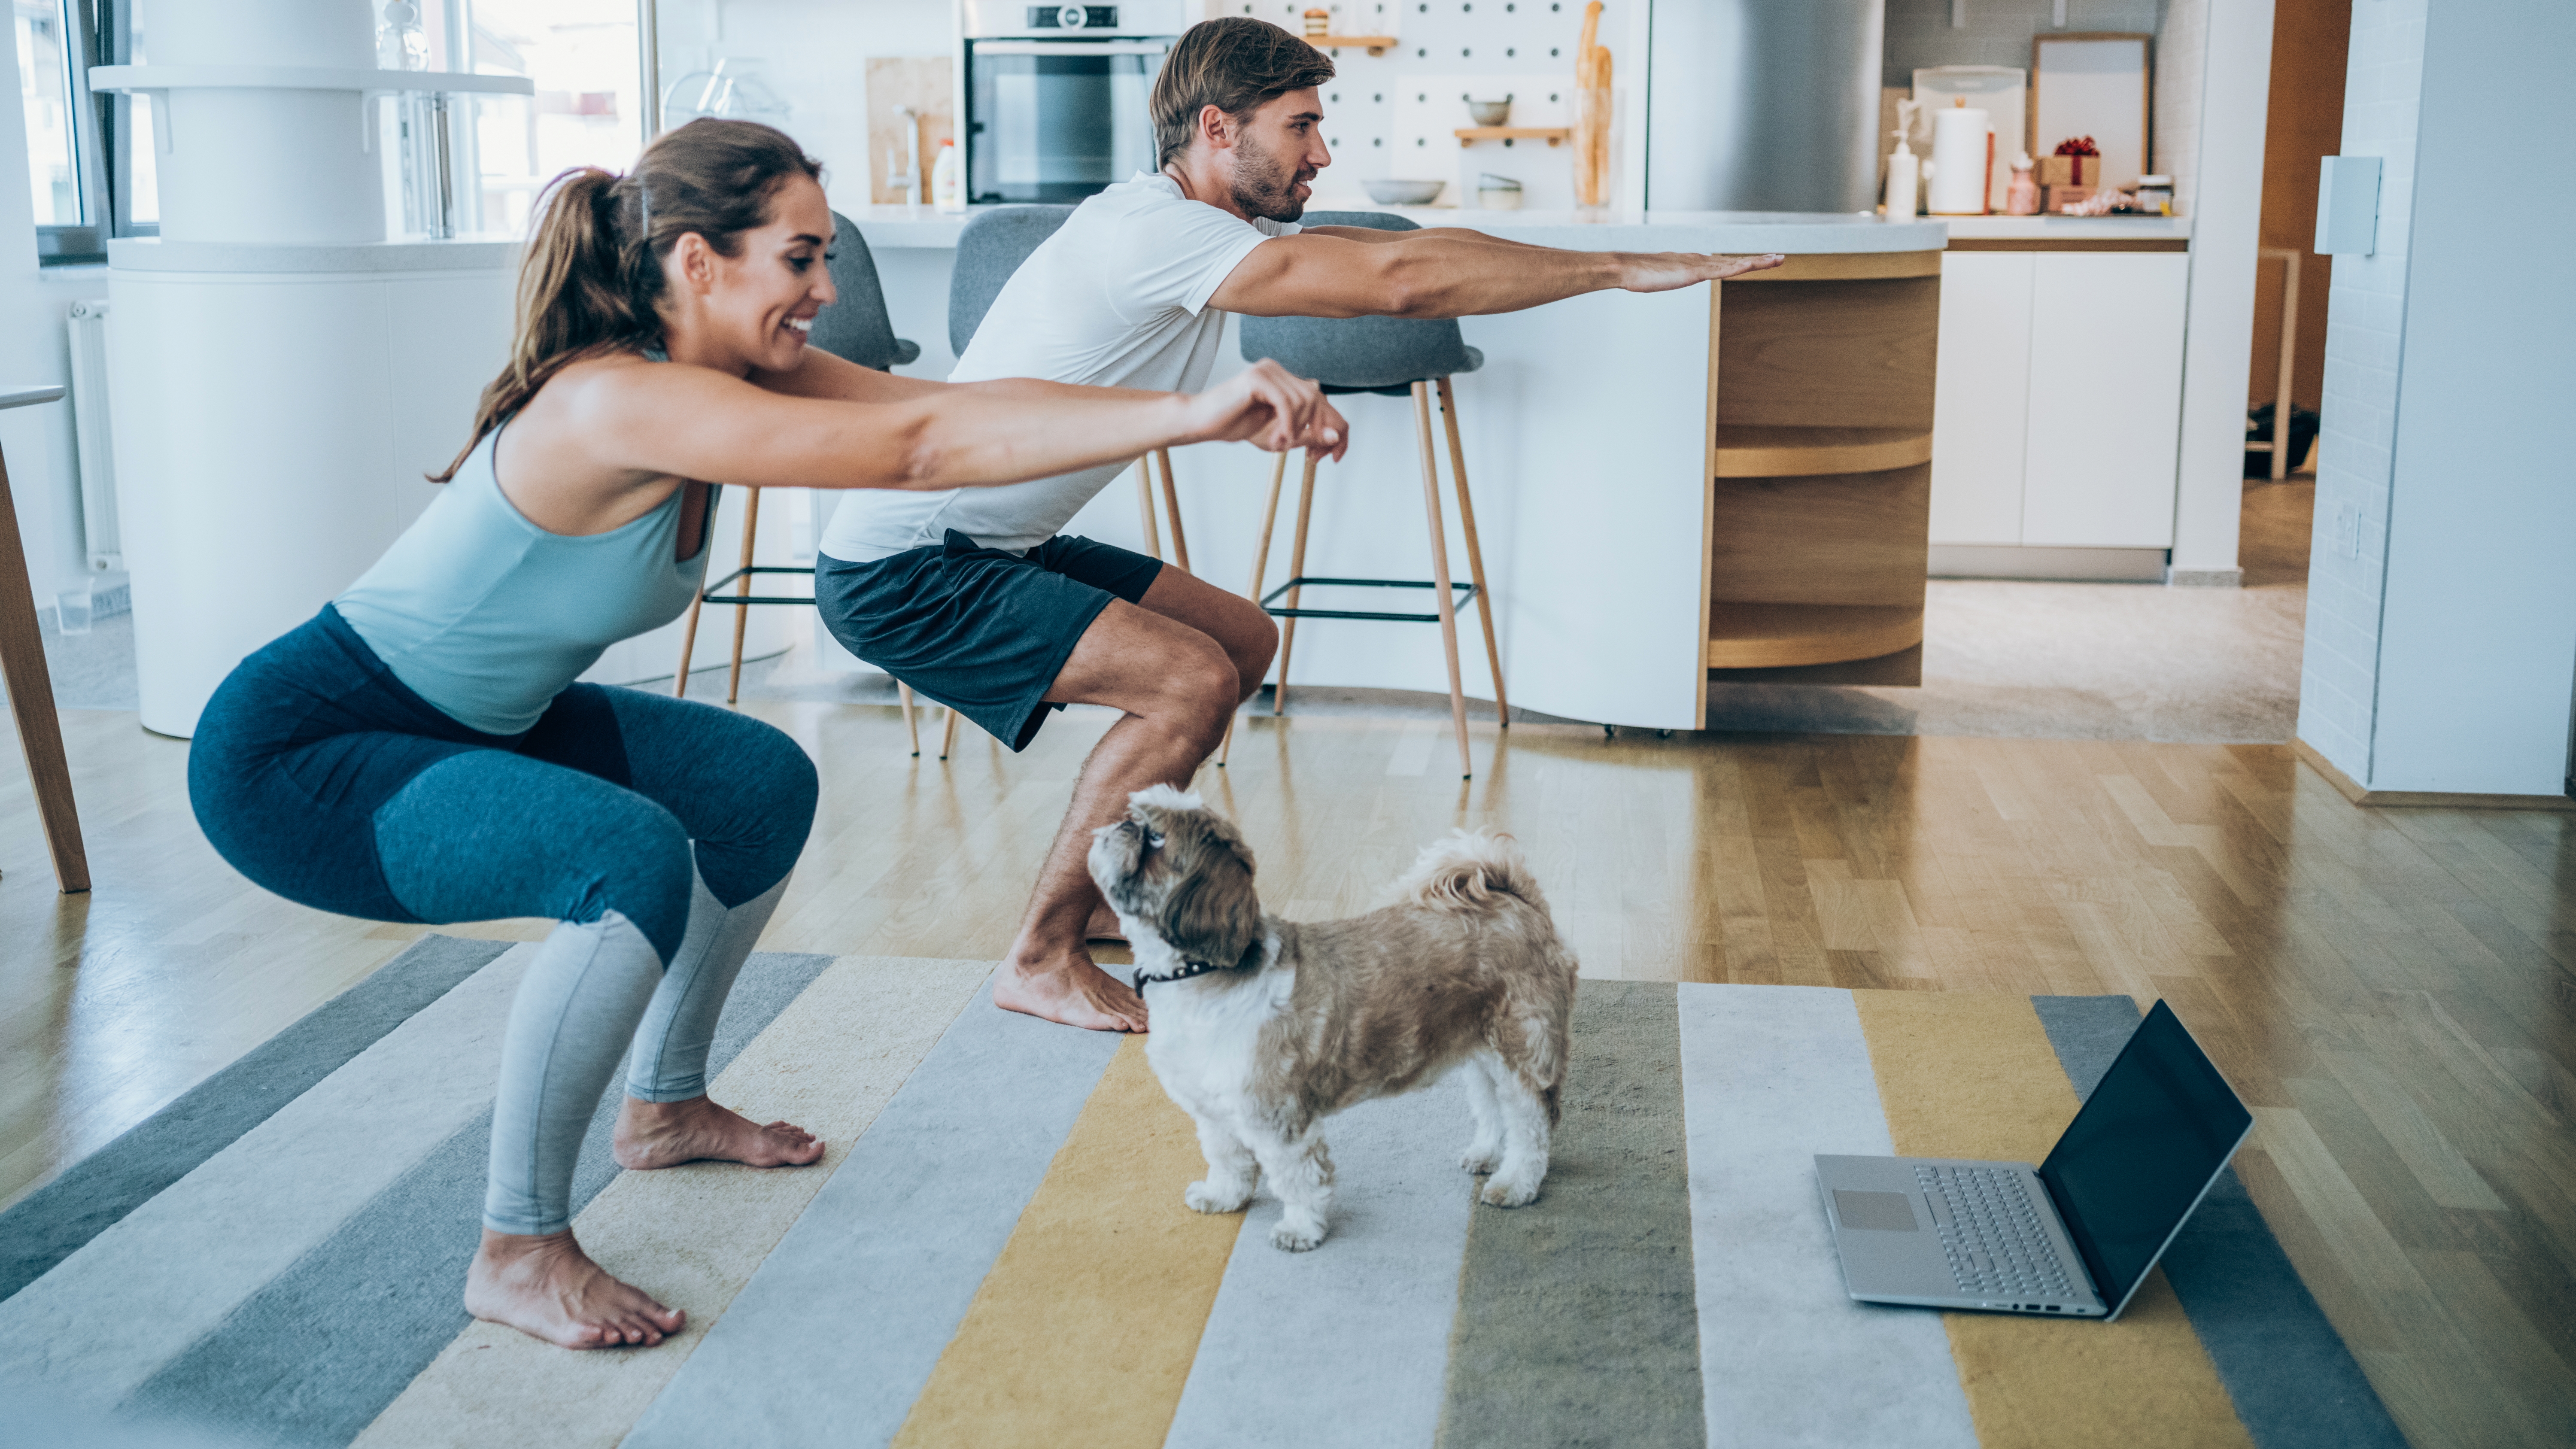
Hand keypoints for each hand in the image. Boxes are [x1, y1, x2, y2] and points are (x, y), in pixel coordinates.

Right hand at [1180, 359, 1349, 462]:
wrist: (1202, 422)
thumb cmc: (1237, 426)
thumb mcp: (1281, 436)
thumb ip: (1308, 434)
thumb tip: (1335, 436)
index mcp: (1285, 380)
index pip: (1321, 399)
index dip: (1333, 428)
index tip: (1335, 457)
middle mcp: (1279, 370)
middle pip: (1318, 399)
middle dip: (1318, 431)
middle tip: (1309, 457)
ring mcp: (1268, 370)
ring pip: (1305, 400)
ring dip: (1297, 430)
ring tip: (1279, 445)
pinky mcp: (1257, 377)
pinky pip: (1287, 402)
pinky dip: (1288, 425)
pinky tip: (1277, 440)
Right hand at [1616, 251, 1787, 292]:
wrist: (1624, 268)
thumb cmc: (1635, 274)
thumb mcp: (1655, 278)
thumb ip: (1662, 276)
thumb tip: (1658, 277)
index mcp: (1691, 262)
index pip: (1721, 263)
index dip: (1740, 262)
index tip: (1756, 261)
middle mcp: (1699, 260)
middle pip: (1733, 261)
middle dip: (1757, 259)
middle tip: (1779, 258)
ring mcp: (1698, 265)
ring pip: (1734, 263)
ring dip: (1757, 261)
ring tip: (1777, 259)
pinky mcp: (1694, 271)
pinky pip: (1723, 270)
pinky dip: (1740, 266)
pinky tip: (1753, 265)